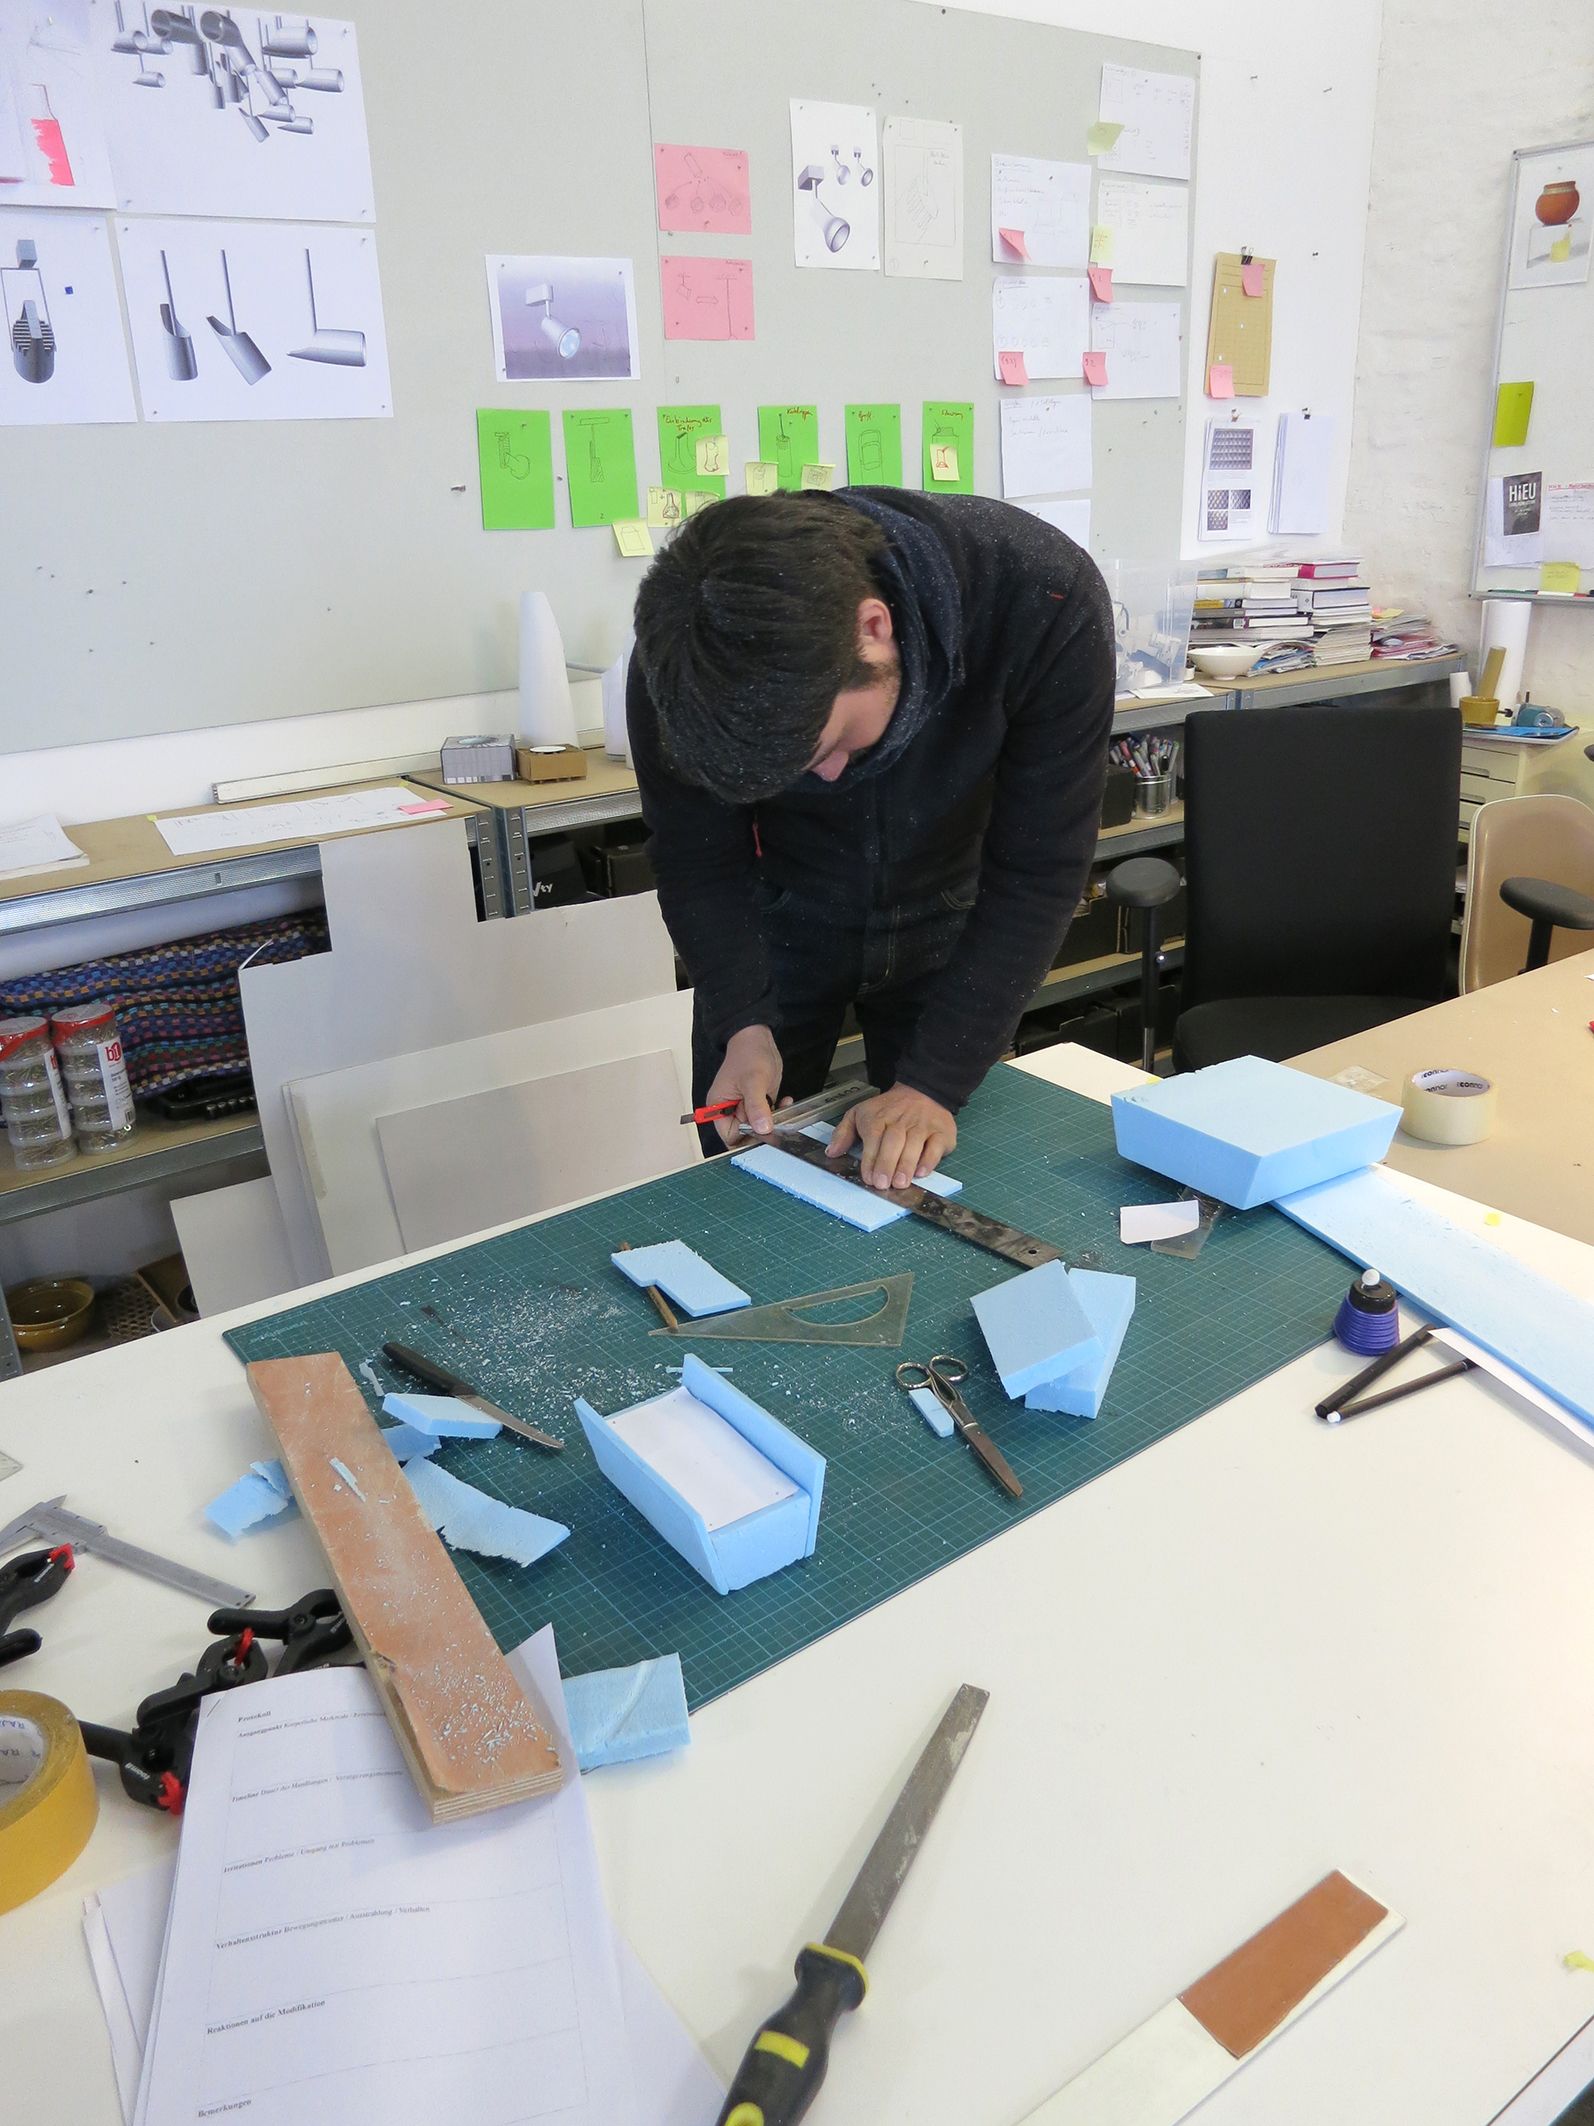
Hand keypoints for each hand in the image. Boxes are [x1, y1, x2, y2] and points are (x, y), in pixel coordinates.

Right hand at [704, 1025, 787, 1145]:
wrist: (758, 1038)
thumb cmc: (748, 1054)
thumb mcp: (753, 1081)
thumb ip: (756, 1106)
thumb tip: (762, 1129)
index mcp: (719, 1107)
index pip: (730, 1136)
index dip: (745, 1139)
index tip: (763, 1135)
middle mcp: (730, 1110)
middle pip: (745, 1134)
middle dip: (762, 1130)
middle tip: (777, 1124)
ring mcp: (745, 1107)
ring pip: (759, 1127)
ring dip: (773, 1121)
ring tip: (781, 1107)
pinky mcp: (759, 1102)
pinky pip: (768, 1116)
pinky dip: (778, 1112)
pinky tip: (784, 1100)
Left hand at [827, 1084, 956, 1189]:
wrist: (923, 1091)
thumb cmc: (888, 1109)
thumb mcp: (860, 1113)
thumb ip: (844, 1133)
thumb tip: (831, 1152)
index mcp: (879, 1117)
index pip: (874, 1137)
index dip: (871, 1158)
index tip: (868, 1177)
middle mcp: (902, 1120)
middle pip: (894, 1141)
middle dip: (887, 1164)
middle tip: (883, 1184)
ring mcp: (923, 1125)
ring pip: (914, 1144)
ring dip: (906, 1165)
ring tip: (900, 1182)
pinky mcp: (941, 1132)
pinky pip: (936, 1146)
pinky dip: (929, 1160)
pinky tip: (921, 1172)